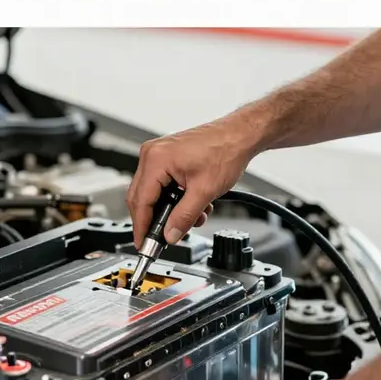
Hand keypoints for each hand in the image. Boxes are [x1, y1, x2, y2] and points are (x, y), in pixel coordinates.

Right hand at [127, 115, 259, 248]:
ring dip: (170, 210)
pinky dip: (175, 199)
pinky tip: (192, 205)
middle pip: (141, 197)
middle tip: (162, 239)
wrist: (239, 135)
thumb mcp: (204, 191)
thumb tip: (170, 235)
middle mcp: (153, 154)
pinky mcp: (167, 157)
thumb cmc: (225, 151)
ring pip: (153, 192)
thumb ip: (184, 217)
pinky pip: (162, 183)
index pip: (140, 201)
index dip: (141, 227)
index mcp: (156, 160)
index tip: (142, 244)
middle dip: (155, 220)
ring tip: (191, 218)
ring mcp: (159, 154)